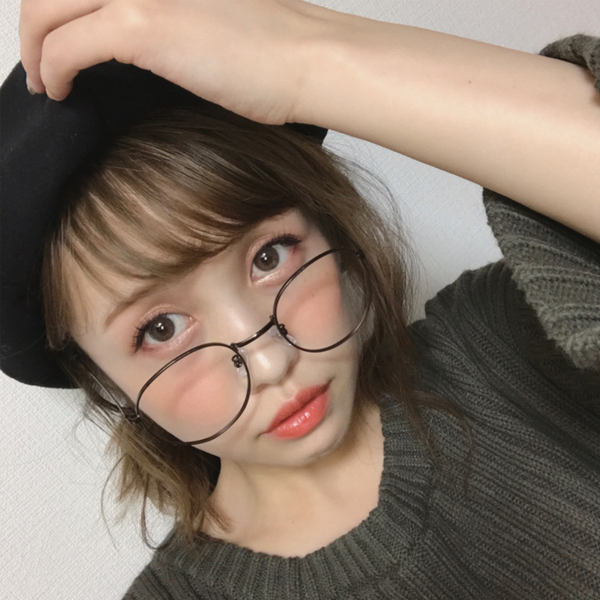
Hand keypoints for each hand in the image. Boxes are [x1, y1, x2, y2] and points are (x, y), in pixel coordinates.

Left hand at [18, 0, 334, 124]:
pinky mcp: (143, 26)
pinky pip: (68, 46)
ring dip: (35, 48)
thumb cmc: (274, 53)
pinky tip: (60, 92)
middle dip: (34, 28)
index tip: (61, 44)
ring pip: (47, 9)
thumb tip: (140, 49)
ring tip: (46, 82)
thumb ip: (169, 23)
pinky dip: (52, 70)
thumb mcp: (210, 20)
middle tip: (41, 66)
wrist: (306, 60)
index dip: (60, 11)